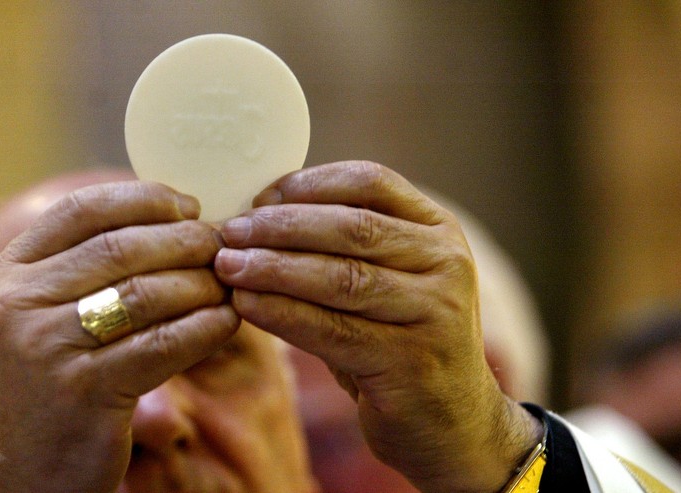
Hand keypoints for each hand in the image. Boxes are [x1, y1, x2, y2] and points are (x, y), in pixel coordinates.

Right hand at [0, 181, 239, 491]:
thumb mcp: (49, 309)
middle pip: (123, 247)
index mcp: (12, 270)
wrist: (23, 463)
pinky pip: (163, 344)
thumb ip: (92, 261)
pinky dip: (205, 327)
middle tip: (223, 247)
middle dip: (186, 241)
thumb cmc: (55, 372)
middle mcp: (20, 302)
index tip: (191, 207)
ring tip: (228, 286)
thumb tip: (179, 213)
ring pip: (147, 292)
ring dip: (202, 284)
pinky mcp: (84, 390)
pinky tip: (227, 320)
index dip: (147, 199)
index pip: (84, 208)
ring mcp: (47, 347)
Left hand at [215, 161, 541, 492]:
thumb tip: (259, 214)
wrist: (452, 421)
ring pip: (342, 278)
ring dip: (275, 268)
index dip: (309, 184)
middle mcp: (446, 264)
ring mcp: (434, 313)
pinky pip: (333, 330)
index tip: (259, 199)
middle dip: (282, 226)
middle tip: (230, 232)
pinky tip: (246, 306)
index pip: (371, 182)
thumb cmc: (399, 339)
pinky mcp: (410, 362)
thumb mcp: (387, 280)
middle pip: (353, 228)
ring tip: (228, 266)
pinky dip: (283, 314)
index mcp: (438, 230)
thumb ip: (344, 246)